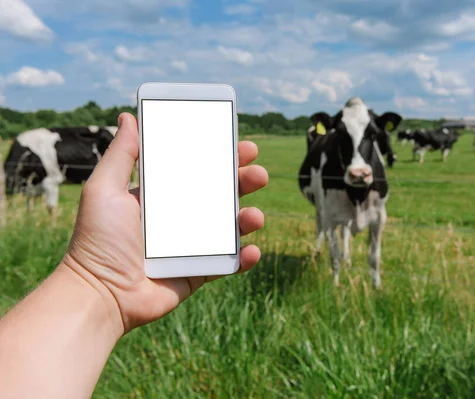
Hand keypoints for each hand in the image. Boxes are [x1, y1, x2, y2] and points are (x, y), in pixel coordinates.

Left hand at [61, 113, 267, 334]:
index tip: (241, 144)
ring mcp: (191, 247)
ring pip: (229, 228)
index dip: (220, 156)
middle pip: (220, 195)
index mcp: (160, 196)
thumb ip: (121, 154)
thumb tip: (128, 117)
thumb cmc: (97, 240)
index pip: (196, 170)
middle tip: (258, 173)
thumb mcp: (104, 189)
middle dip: (243, 182)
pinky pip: (228, 263)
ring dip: (248, 218)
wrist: (100, 294)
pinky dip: (244, 258)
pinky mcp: (198, 273)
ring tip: (255, 216)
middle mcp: (178, 219)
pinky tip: (251, 250)